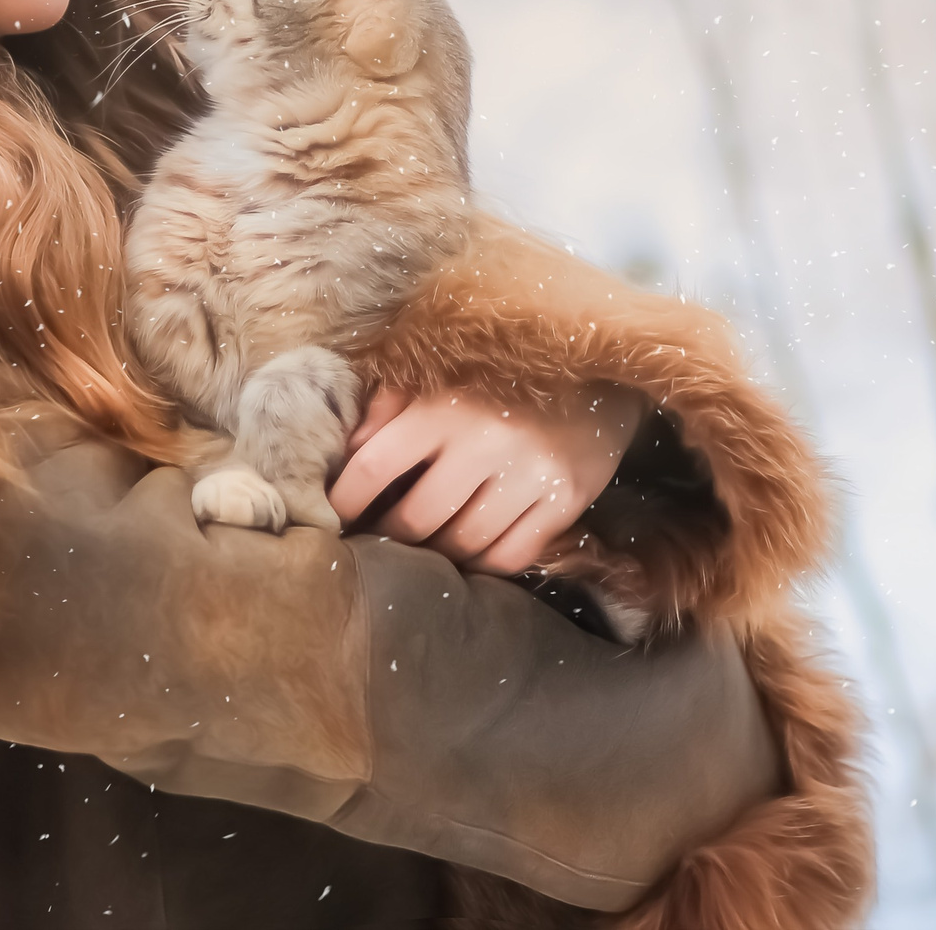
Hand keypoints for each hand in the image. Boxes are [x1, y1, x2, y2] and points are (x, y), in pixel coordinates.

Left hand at [326, 381, 646, 575]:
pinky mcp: (566, 500)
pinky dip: (484, 563)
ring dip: (437, 554)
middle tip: (379, 540)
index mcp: (444, 406)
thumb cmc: (506, 376)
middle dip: (390, 534)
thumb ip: (391, 405)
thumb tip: (346, 449)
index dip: (346, 499)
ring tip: (424, 549)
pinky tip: (472, 554)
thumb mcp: (444, 375)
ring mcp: (529, 474)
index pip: (375, 466)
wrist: (603, 373)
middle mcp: (485, 441)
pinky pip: (512, 555)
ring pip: (463, 542)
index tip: (332, 516)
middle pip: (417, 517)